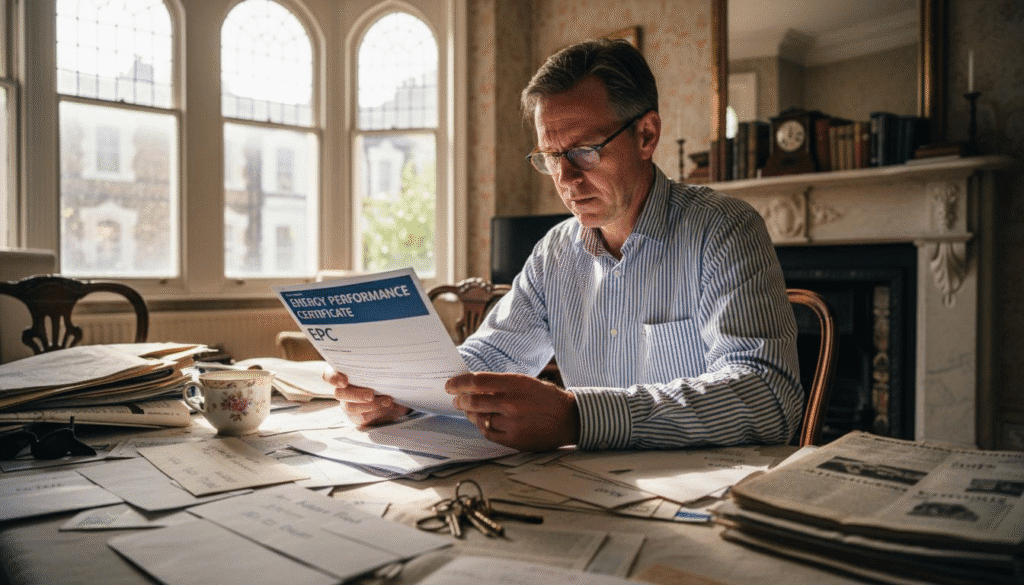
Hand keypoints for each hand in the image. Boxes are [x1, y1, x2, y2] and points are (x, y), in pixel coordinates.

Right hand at [323, 366, 410, 426]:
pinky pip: (363, 418)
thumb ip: (376, 366)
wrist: (391, 391)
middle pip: (340, 394)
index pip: (329, 376)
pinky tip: (389, 408)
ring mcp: (348, 405)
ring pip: (352, 408)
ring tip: (387, 401)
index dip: (334, 378)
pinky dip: (378, 413)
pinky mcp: (358, 417)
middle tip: (371, 395)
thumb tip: (389, 363)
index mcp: (342, 374)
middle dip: (356, 395)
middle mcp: (342, 391)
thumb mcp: (378, 368)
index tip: (344, 381)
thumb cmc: (381, 375)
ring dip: (371, 405)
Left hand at [446, 372, 578, 451]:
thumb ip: (501, 384)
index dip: (459, 383)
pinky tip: (483, 422)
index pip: (477, 381)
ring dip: (471, 414)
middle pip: (473, 401)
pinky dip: (482, 426)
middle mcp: (512, 403)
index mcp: (516, 383)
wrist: (569, 419)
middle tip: (456, 399)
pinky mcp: (514, 440)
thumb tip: (473, 385)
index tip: (450, 385)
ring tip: (470, 410)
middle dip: (460, 400)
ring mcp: (513, 423)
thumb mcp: (526, 382)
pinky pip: (488, 433)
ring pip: (479, 419)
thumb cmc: (546, 398)